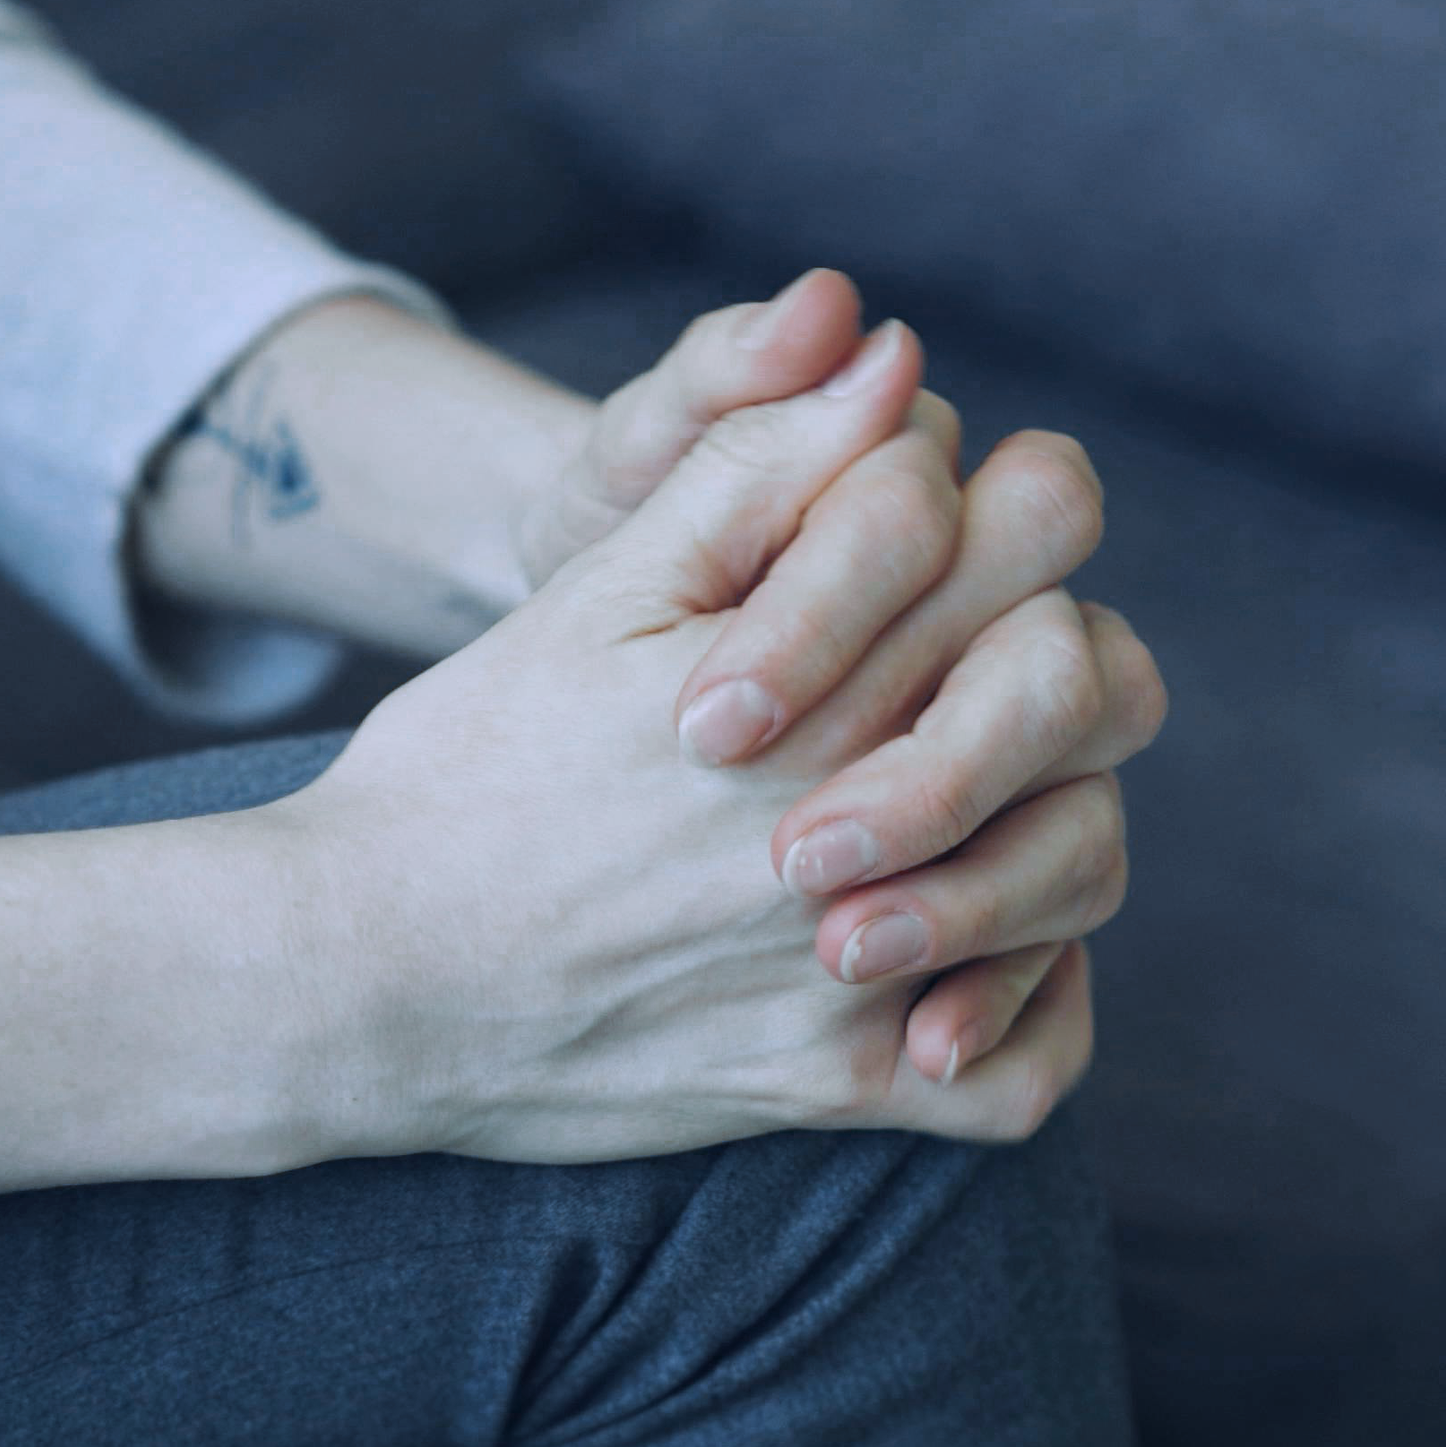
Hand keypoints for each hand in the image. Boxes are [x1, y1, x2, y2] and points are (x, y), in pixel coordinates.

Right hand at [278, 324, 1155, 1156]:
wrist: (360, 967)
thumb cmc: (469, 762)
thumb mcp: (589, 585)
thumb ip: (755, 468)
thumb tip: (892, 359)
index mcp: (811, 676)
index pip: (1014, 529)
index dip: (986, 488)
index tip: (925, 504)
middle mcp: (863, 823)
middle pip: (1083, 681)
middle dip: (1038, 621)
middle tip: (976, 618)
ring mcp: (860, 974)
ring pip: (1085, 861)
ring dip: (1050, 792)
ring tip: (972, 768)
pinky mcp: (831, 1088)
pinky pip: (1024, 1080)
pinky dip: (1034, 1007)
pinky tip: (977, 948)